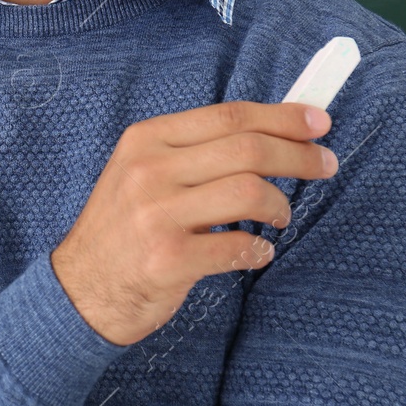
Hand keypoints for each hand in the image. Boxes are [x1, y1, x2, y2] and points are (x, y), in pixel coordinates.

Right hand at [50, 100, 335, 345]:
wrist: (79, 289)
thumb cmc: (123, 228)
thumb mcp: (142, 172)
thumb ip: (194, 152)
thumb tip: (266, 132)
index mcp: (146, 140)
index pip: (227, 116)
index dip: (281, 116)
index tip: (318, 121)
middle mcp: (148, 170)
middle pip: (245, 148)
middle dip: (297, 154)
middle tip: (326, 164)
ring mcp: (156, 215)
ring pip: (248, 191)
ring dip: (280, 204)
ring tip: (282, 216)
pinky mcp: (167, 260)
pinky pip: (237, 247)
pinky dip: (259, 249)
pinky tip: (257, 251)